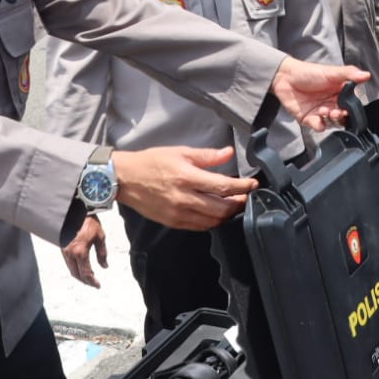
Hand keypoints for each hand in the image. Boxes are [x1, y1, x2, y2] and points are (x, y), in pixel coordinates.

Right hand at [62, 214, 107, 287]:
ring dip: (79, 275)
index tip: (98, 285)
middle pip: (76, 274)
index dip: (92, 281)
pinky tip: (81, 266)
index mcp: (80, 252)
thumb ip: (102, 253)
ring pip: (71, 269)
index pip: (86, 273)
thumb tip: (104, 266)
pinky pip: (68, 262)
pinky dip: (75, 267)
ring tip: (88, 277)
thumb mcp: (100, 237)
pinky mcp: (62, 247)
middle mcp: (70, 254)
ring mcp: (64, 251)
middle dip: (85, 281)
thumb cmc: (89, 221)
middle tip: (93, 284)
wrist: (74, 210)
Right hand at [114, 145, 257, 230]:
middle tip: (245, 196)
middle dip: (238, 202)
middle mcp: (184, 198)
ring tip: (233, 204)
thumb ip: (207, 155)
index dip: (242, 187)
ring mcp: (178, 213)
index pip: (223, 186)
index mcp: (187, 177)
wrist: (125, 179)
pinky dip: (212, 221)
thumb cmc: (151, 162)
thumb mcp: (180, 152)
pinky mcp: (173, 222)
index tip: (253, 184)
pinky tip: (217, 214)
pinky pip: (200, 226)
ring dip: (227, 214)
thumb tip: (229, 153)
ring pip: (213, 220)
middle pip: (222, 208)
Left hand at [271, 57, 371, 130]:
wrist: (285, 77)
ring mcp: (320, 112)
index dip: (350, 108)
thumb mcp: (331, 72)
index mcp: (339, 92)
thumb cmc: (308, 72)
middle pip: (342, 116)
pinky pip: (318, 127)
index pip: (350, 104)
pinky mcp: (309, 118)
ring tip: (324, 111)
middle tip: (335, 111)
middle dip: (340, 116)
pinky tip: (318, 119)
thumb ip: (349, 74)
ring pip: (332, 123)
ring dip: (330, 119)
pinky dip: (319, 125)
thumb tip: (366, 75)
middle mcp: (331, 103)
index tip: (347, 107)